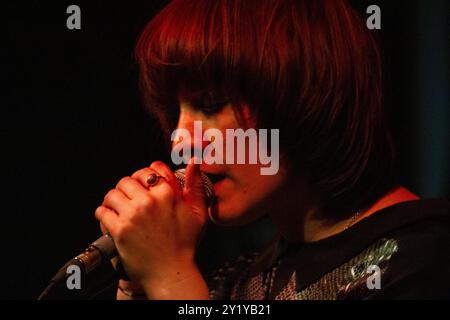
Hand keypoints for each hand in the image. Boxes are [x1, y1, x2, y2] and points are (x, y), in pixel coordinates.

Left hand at [95, 159, 209, 298]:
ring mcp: (134, 215)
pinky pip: (103, 212)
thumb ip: (195, 185)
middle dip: (128, 188)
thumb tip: (193, 162)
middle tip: (130, 199)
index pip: (151, 168)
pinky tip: (111, 219)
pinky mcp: (120, 229)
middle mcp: (150, 201)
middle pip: (128, 180)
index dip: (146, 174)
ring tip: (119, 209)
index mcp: (169, 194)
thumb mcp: (198, 213)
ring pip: (113, 194)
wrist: (170, 272)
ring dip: (113, 200)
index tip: (144, 184)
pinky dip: (103, 214)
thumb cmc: (185, 244)